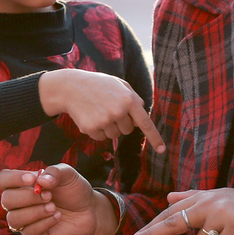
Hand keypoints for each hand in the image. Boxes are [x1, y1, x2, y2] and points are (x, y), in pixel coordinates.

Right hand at [0, 164, 117, 234]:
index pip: (3, 180)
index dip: (13, 179)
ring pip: (14, 219)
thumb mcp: (68, 174)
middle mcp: (20, 203)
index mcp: (23, 184)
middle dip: (28, 197)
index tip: (32, 179)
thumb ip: (54, 172)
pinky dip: (44, 223)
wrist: (90, 210)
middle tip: (49, 195)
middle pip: (6, 200)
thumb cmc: (74, 190)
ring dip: (35, 212)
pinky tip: (57, 217)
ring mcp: (26, 220)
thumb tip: (40, 180)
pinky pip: (29, 232)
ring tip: (53, 207)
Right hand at [39, 69, 165, 151]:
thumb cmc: (98, 85)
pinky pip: (101, 138)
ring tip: (97, 111)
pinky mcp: (91, 128)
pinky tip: (89, 116)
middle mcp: (118, 111)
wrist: (70, 87)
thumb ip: (133, 97)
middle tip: (108, 108)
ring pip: (114, 135)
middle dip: (121, 123)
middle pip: (128, 130)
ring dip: (108, 127)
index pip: (145, 123)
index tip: (162, 150)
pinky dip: (96, 131)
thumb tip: (142, 112)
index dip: (155, 138)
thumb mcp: (119, 84)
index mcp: (128, 99)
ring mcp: (104, 120)